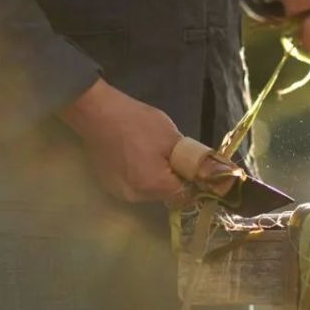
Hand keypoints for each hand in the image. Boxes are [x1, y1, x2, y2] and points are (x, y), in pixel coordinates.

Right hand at [59, 79, 184, 202]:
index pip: (184, 194)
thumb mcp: (172, 138)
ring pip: (150, 191)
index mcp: (153, 186)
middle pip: (166, 194)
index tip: (191, 166)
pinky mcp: (109, 185)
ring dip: (157, 178)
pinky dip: (140, 175)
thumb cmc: (137, 123)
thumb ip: (193, 161)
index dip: (192, 181)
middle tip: (171, 155)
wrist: (98, 113)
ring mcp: (119, 192)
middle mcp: (135, 196)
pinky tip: (137, 157)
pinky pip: (134, 185)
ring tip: (152, 154)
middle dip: (173, 179)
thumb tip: (211, 174)